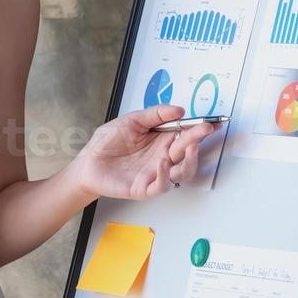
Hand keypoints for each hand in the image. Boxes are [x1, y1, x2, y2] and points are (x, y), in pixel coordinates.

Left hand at [72, 105, 220, 200]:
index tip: (210, 121)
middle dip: (198, 139)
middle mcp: (163, 157)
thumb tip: (179, 109)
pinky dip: (165, 175)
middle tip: (205, 129)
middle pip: (187, 151)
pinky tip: (162, 162)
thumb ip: (155, 114)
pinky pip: (161, 185)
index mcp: (162, 140)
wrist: (88, 161)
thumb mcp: (132, 120)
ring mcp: (156, 173)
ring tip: (188, 146)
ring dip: (189, 160)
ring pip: (182, 172)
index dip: (199, 129)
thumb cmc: (109, 142)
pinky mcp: (144, 187)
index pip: (186, 134)